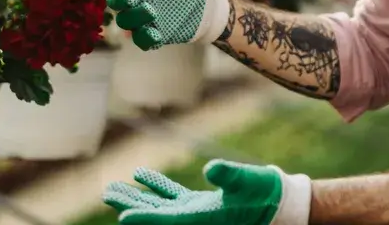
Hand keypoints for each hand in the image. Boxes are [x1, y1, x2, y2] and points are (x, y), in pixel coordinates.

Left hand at [103, 160, 308, 224]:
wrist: (280, 204)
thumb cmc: (264, 194)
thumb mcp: (249, 181)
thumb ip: (230, 175)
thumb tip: (211, 169)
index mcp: (202, 219)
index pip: (166, 220)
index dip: (143, 218)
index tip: (121, 216)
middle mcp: (194, 220)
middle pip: (155, 215)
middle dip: (131, 206)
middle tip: (108, 193)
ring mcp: (196, 212)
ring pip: (159, 206)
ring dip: (138, 197)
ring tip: (115, 188)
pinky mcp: (201, 204)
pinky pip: (172, 197)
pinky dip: (157, 187)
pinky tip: (143, 176)